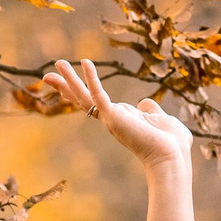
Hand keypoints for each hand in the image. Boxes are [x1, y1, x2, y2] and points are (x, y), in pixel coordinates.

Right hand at [40, 60, 193, 176]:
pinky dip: (92, 78)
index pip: (96, 101)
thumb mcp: (162, 120)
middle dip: (66, 86)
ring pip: (84, 97)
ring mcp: (111, 119)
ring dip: (69, 80)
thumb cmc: (172, 144)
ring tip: (57, 63)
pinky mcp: (114, 117)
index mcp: (122, 118)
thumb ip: (152, 111)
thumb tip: (145, 104)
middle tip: (47, 75)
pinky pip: (99, 95)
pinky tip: (85, 62)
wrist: (173, 158)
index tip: (67, 82)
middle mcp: (112, 119)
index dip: (83, 90)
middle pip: (82, 99)